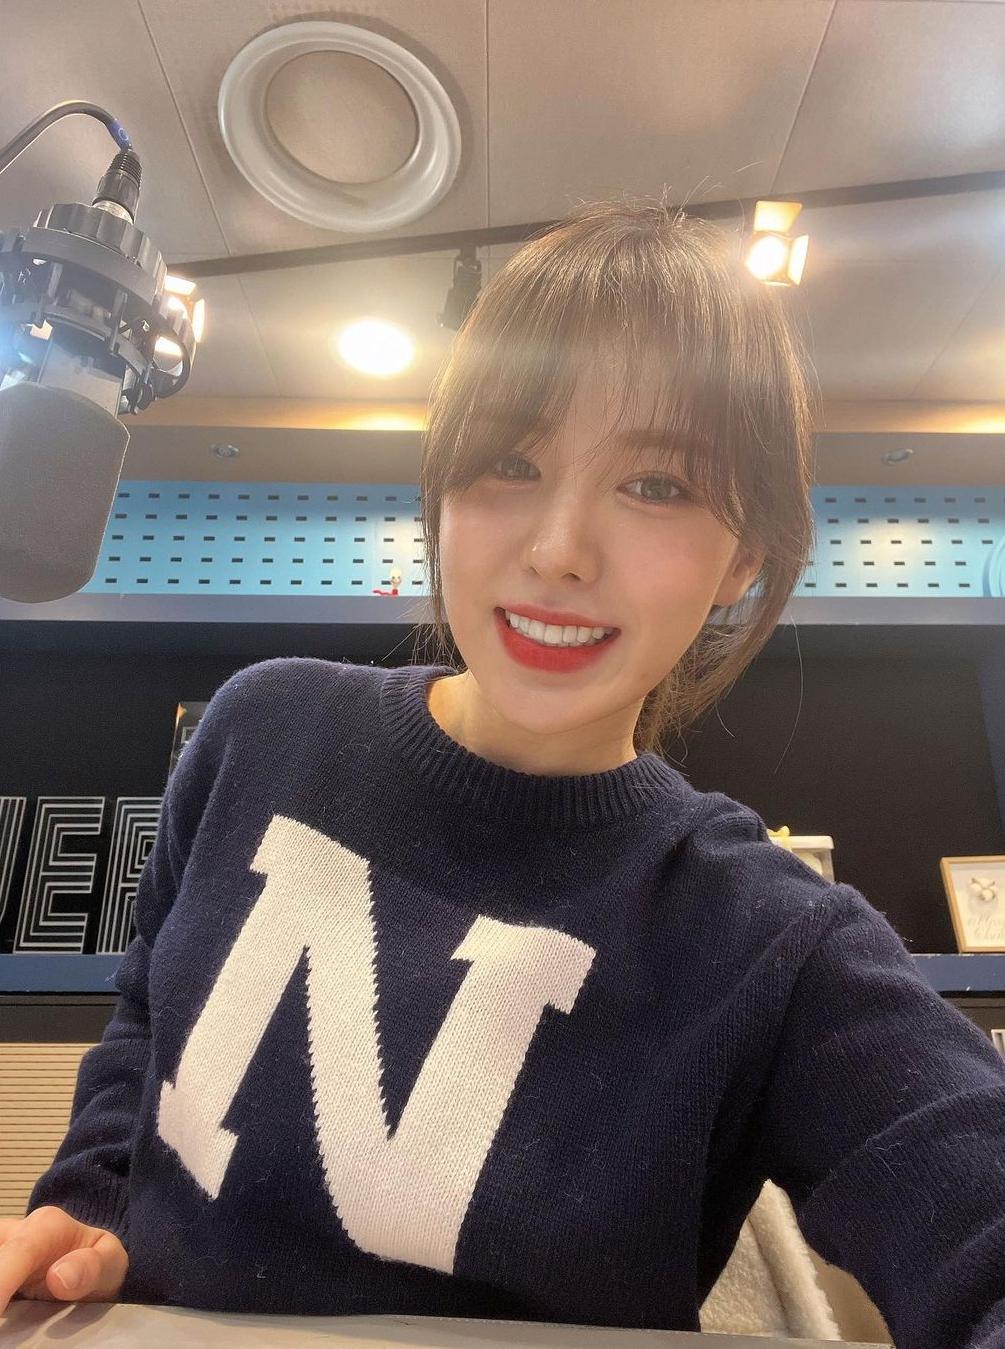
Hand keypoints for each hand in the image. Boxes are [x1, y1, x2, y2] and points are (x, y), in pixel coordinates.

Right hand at [0, 1205, 127, 1313]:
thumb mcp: (111, 1262)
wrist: (93, 1265)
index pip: (17, 1251)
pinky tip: (3, 1318)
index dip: (0, 1282)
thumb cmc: (99, 1263)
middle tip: (2, 1325)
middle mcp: (15, 1233)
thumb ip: (91, 1267)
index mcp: (46, 1227)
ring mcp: (1, 1249)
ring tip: (4, 1327)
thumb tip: (58, 1278)